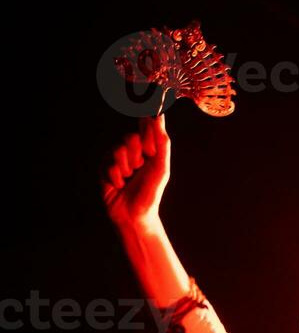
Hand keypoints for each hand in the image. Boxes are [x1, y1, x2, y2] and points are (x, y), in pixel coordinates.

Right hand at [101, 115, 170, 229]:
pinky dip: (117, 177)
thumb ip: (161, 142)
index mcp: (146, 148)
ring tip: (129, 179)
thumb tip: (159, 116)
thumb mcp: (161, 167)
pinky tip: (119, 185)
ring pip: (118, 149)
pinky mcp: (103, 168)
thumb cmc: (150, 193)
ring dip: (127, 168)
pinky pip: (108, 164)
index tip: (149, 140)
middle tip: (140, 169)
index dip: (146, 131)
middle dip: (137, 156)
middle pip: (130, 137)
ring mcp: (115, 158)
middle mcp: (130, 150)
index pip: (144, 126)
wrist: (135, 216)